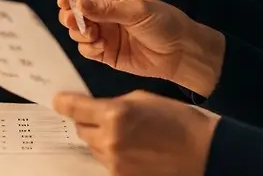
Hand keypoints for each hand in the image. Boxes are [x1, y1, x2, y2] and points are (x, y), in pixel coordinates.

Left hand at [53, 91, 219, 175]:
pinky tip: (134, 149)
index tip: (58, 100)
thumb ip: (114, 104)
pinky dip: (113, 154)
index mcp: (114, 115)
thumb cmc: (179, 122)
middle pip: (81, 129)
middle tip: (104, 116)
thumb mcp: (143, 99)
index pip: (74, 108)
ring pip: (93, 147)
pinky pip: (107, 162)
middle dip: (89, 121)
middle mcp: (110, 141)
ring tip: (127, 134)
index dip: (64, 103)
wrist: (204, 153)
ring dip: (101, 139)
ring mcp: (115, 163)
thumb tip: (94, 108)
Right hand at [57, 0, 223, 94]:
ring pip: (78, 31)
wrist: (181, 53)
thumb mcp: (137, 10)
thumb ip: (106, 9)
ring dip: (80, 33)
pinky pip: (86, 50)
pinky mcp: (106, 53)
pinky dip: (88, 48)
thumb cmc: (164, 23)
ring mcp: (105, 33)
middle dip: (71, 17)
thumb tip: (77, 4)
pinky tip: (100, 47)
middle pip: (76, 12)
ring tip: (93, 36)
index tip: (64, 2)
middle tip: (76, 22)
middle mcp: (105, 13)